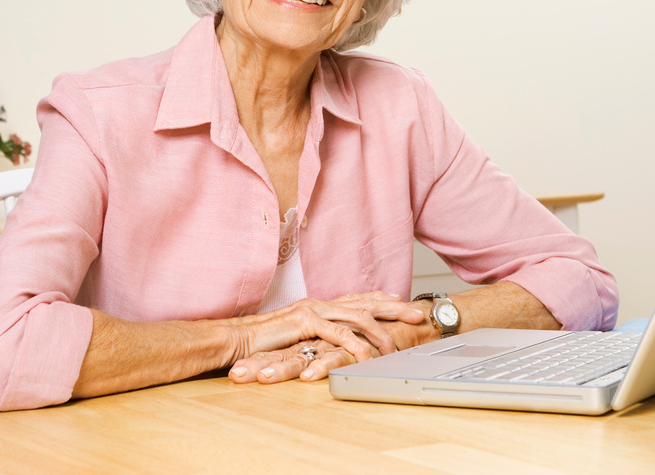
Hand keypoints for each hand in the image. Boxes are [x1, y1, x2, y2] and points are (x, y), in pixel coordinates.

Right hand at [227, 291, 424, 382]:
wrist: (235, 338)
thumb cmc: (260, 341)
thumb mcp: (293, 339)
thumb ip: (311, 338)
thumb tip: (326, 346)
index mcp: (317, 305)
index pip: (356, 299)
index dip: (381, 300)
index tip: (402, 301)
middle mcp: (319, 303)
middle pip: (365, 303)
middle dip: (395, 310)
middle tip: (419, 315)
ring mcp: (313, 310)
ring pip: (358, 317)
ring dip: (381, 331)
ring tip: (399, 343)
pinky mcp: (305, 322)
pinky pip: (339, 334)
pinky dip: (357, 344)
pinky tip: (370, 356)